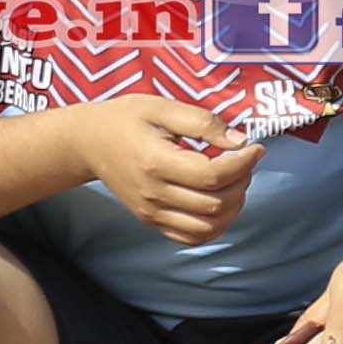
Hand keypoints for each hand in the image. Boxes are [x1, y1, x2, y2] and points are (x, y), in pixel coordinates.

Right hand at [62, 92, 256, 245]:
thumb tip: (239, 142)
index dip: (243, 163)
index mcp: (156, 162)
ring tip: (235, 181)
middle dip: (242, 182)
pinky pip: (192, 237)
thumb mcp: (161, 107)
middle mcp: (154, 193)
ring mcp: (151, 212)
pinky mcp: (151, 221)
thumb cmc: (125, 119)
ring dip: (233, 206)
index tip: (254, 148)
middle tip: (244, 160)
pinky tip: (219, 201)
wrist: (88, 143)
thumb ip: (202, 122)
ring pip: (208, 227)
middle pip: (215, 203)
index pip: (213, 175)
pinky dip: (215, 225)